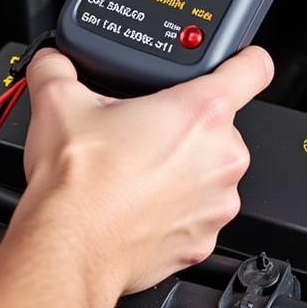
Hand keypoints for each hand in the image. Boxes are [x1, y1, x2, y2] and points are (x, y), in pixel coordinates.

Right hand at [18, 45, 272, 295]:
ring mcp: (217, 203)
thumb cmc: (77, 183)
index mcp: (201, 112)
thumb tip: (53, 62)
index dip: (244, 59)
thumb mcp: (58, 101)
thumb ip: (59, 68)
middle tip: (143, 134)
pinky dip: (174, 209)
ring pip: (209, 172)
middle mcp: (221, 157)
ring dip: (182, 170)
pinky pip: (197, 214)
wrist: (66, 248)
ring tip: (136, 173)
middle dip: (185, 126)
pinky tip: (138, 206)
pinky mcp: (203, 241)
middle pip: (219, 125)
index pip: (253, 67)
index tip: (239, 62)